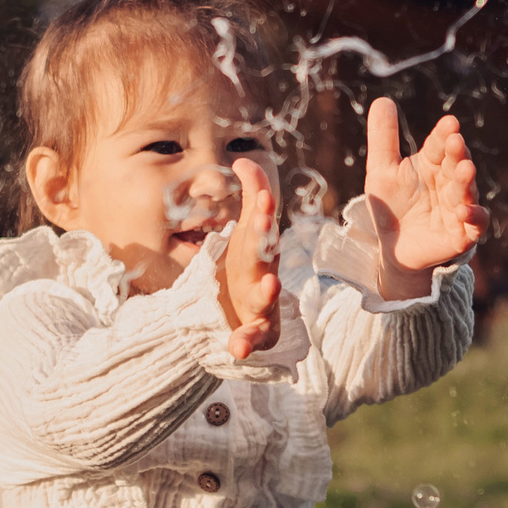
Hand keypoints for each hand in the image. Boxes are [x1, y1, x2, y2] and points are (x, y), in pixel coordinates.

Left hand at [216, 158, 280, 359]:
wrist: (239, 314)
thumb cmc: (247, 268)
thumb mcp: (246, 234)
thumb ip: (250, 197)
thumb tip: (242, 160)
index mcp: (260, 251)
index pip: (261, 229)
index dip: (261, 214)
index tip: (260, 198)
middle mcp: (264, 275)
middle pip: (265, 257)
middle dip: (264, 241)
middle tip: (261, 224)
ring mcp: (261, 305)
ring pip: (265, 298)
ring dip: (267, 291)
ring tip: (269, 283)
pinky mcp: (253, 332)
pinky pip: (252, 338)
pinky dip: (246, 342)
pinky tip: (237, 347)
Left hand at [361, 99, 486, 299]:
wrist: (394, 248)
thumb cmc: (392, 205)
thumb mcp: (381, 171)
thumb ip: (383, 138)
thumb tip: (383, 100)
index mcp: (432, 164)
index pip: (440, 145)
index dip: (444, 135)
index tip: (449, 123)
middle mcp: (450, 182)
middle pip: (456, 164)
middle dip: (458, 153)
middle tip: (455, 141)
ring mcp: (459, 207)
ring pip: (468, 190)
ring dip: (466, 180)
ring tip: (465, 168)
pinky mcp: (463, 234)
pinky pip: (475, 224)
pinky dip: (473, 216)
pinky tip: (463, 210)